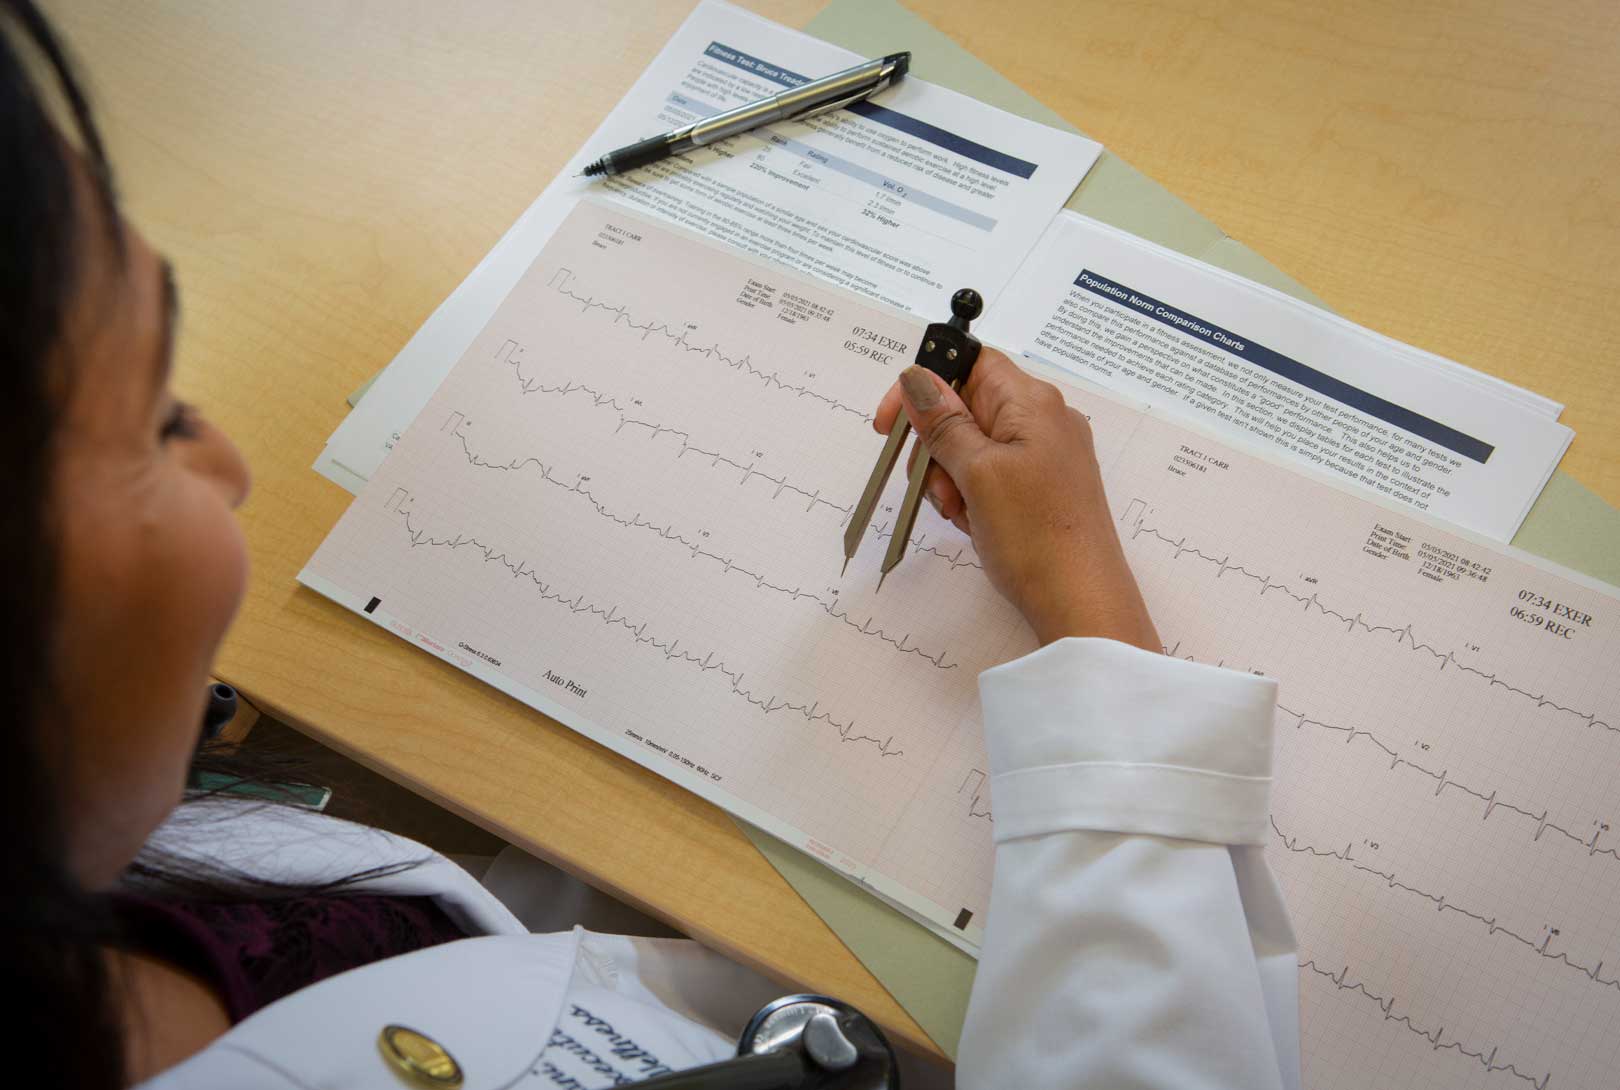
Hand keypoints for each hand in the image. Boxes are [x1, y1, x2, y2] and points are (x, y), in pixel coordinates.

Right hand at [873, 349, 1160, 651]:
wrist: (1081, 604)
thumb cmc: (1033, 533)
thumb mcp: (977, 472)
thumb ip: (943, 421)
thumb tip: (917, 376)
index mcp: (1032, 402)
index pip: (970, 362)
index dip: (926, 382)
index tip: (890, 423)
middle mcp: (1044, 419)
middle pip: (966, 407)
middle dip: (937, 445)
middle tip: (935, 485)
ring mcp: (1045, 455)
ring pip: (972, 447)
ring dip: (950, 477)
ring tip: (961, 513)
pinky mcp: (1043, 488)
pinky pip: (991, 476)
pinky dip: (972, 496)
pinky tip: (975, 524)